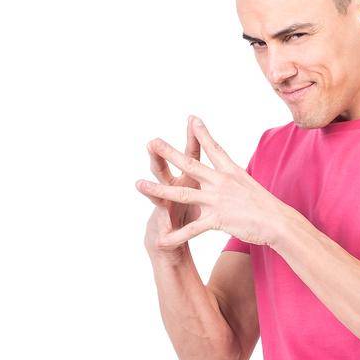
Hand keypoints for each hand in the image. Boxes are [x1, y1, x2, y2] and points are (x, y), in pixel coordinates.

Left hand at [136, 118, 284, 248]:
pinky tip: (162, 240)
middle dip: (168, 153)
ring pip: (182, 193)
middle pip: (190, 164)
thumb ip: (236, 180)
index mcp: (230, 171)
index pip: (213, 148)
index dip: (202, 133)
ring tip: (139, 185)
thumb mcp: (250, 186)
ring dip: (158, 189)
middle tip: (151, 142)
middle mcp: (220, 182)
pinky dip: (176, 236)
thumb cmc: (267, 207)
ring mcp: (217, 200)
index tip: (191, 118)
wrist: (278, 222)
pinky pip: (191, 228)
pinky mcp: (217, 219)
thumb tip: (232, 176)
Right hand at [142, 118, 203, 262]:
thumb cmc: (191, 212)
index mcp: (187, 179)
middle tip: (152, 142)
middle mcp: (173, 190)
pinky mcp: (164, 229)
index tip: (193, 118)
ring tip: (139, 185)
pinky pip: (165, 233)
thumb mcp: (202, 191)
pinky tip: (159, 237)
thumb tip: (220, 152)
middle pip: (166, 170)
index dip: (193, 139)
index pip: (190, 156)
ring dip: (150, 192)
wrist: (169, 241)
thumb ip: (208, 173)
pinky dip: (165, 237)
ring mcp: (165, 209)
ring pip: (158, 198)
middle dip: (160, 157)